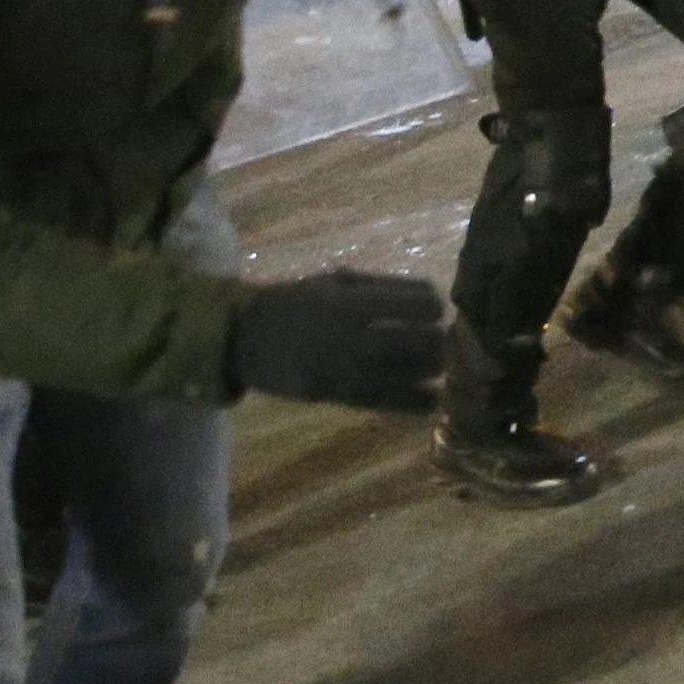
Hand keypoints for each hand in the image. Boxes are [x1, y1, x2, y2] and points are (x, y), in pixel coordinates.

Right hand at [228, 273, 444, 409]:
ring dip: (429, 372)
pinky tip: (430, 401)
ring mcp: (341, 370)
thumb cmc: (297, 301)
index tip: (436, 310)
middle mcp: (349, 337)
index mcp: (351, 302)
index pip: (416, 304)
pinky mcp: (333, 396)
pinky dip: (412, 403)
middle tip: (438, 339)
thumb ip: (383, 287)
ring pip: (405, 375)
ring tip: (435, 367)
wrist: (244, 338)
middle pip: (417, 342)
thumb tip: (431, 295)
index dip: (433, 306)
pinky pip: (382, 402)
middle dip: (436, 341)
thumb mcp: (337, 281)